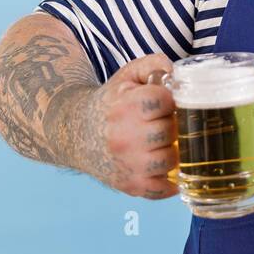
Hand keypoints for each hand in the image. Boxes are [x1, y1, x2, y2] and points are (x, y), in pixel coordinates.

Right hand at [74, 53, 178, 198]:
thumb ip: (155, 64)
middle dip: (174, 125)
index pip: (166, 101)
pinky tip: (167, 167)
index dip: (172, 100)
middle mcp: (124, 137)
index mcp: (125, 107)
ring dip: (173, 151)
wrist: (76, 133)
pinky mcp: (130, 186)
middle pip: (170, 131)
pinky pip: (163, 189)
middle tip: (168, 123)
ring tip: (165, 143)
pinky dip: (171, 181)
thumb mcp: (128, 76)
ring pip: (171, 160)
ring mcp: (127, 164)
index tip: (168, 103)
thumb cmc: (111, 104)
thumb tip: (178, 73)